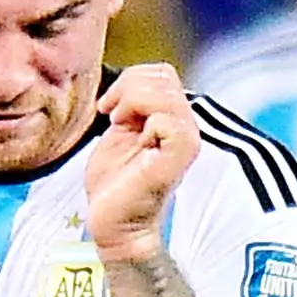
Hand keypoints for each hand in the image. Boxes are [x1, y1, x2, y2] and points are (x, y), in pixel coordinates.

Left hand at [81, 64, 201, 262]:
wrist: (115, 224)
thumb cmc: (116, 184)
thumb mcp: (119, 132)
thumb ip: (132, 105)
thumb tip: (134, 81)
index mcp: (173, 118)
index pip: (162, 72)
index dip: (132, 79)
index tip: (110, 106)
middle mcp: (186, 126)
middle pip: (164, 76)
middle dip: (127, 87)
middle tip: (112, 114)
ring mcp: (186, 141)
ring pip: (165, 92)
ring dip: (131, 100)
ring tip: (117, 122)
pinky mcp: (178, 156)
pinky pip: (166, 118)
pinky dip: (142, 120)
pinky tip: (126, 133)